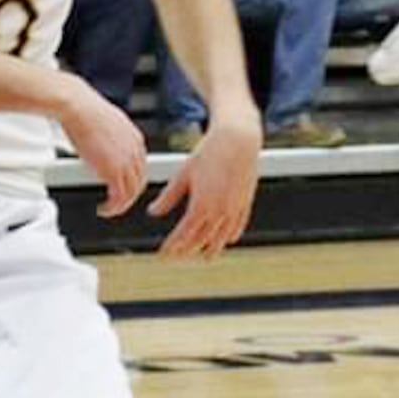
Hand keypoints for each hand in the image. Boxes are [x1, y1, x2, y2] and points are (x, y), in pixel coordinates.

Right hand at [60, 77, 147, 218]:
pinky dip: (113, 208)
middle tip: (116, 203)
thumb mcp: (107, 124)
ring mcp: (125, 161)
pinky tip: (104, 208)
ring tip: (108, 209)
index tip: (122, 187)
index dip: (132, 181)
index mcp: (136, 139)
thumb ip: (111, 138)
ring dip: (120, 205)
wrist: (79, 107)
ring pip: (131, 193)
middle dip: (128, 196)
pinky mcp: (113, 171)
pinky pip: (119, 197)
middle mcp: (135, 151)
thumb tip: (102, 146)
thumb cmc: (85, 110)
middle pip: (140, 182)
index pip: (141, 167)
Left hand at [147, 110, 261, 257]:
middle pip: (201, 240)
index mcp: (201, 204)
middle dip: (188, 251)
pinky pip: (238, 226)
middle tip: (178, 258)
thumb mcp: (183, 174)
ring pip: (222, 237)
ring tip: (204, 257)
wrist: (237, 139)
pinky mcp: (245, 202)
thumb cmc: (209, 153)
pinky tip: (226, 240)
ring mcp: (234, 208)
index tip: (163, 255)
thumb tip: (153, 211)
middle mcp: (219, 210)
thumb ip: (168, 197)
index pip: (184, 234)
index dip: (172, 247)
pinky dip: (230, 235)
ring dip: (212, 249)